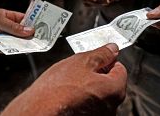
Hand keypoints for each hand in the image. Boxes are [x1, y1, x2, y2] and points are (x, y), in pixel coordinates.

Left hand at [0, 6, 33, 50]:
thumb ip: (13, 27)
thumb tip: (30, 31)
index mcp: (7, 17)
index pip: (24, 20)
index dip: (34, 24)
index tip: (44, 29)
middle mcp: (4, 28)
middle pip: (20, 34)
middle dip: (27, 38)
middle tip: (37, 42)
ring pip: (12, 44)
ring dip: (16, 45)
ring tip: (23, 47)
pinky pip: (1, 50)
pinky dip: (3, 50)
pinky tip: (4, 49)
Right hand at [1, 44, 126, 115]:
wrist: (38, 111)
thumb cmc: (58, 89)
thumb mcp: (81, 62)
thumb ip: (101, 54)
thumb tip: (112, 49)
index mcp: (115, 90)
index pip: (120, 69)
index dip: (107, 60)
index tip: (97, 57)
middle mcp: (111, 107)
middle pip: (110, 83)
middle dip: (98, 75)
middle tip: (80, 69)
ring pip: (99, 95)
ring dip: (89, 87)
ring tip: (71, 83)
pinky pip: (89, 105)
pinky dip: (82, 100)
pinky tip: (68, 95)